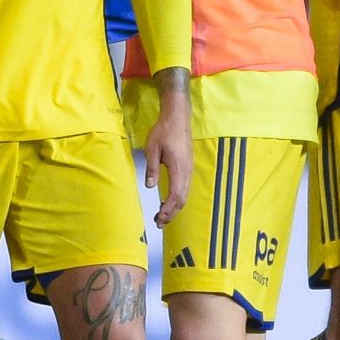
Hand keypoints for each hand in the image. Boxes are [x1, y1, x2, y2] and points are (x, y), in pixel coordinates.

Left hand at [144, 86, 191, 226]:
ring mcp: (189, 169)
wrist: (178, 117)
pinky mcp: (188, 166)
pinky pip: (185, 187)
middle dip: (172, 213)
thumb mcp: (152, 148)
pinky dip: (178, 198)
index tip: (159, 219)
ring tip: (163, 215)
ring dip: (175, 207)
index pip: (175, 196)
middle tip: (159, 223)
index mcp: (178, 169)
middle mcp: (187, 172)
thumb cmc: (164, 131)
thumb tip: (150, 186)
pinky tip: (169, 200)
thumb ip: (152, 168)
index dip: (168, 210)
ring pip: (185, 194)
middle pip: (182, 199)